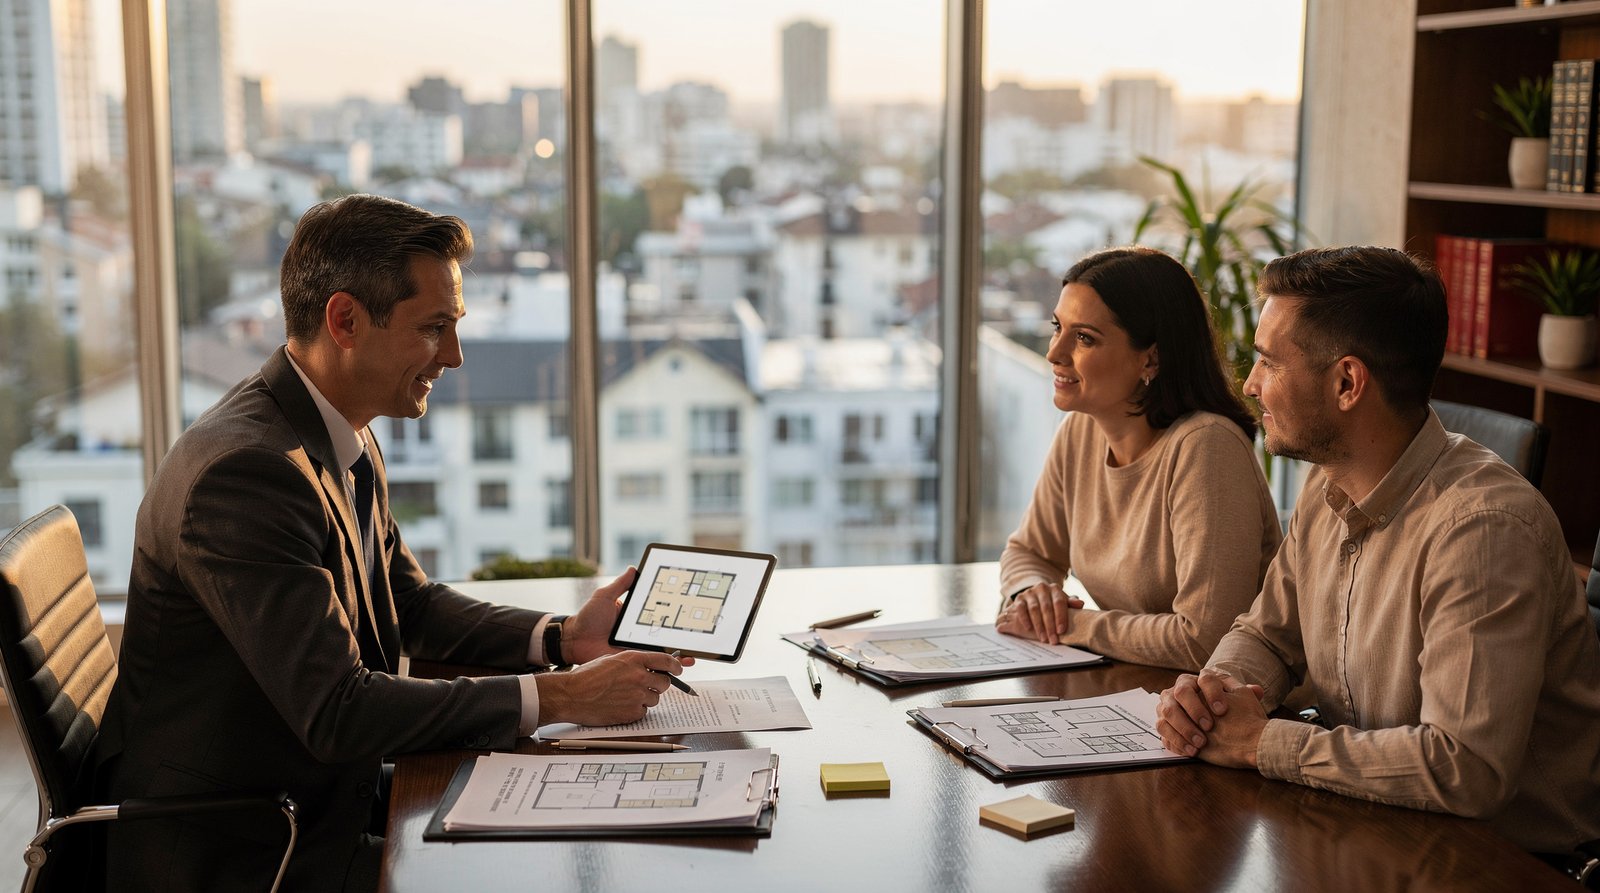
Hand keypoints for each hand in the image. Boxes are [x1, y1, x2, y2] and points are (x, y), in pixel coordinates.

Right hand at [537, 650, 684, 725]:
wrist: (571, 695)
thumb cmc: (587, 676)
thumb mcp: (611, 660)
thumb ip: (633, 662)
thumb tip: (650, 666)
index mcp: (634, 659)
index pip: (666, 660)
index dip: (676, 666)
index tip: (678, 669)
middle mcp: (639, 676)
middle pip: (664, 682)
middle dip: (658, 684)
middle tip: (646, 686)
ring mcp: (637, 695)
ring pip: (655, 699)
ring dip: (645, 698)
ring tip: (625, 696)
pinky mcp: (632, 712)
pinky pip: (644, 712)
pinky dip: (636, 710)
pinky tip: (621, 706)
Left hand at [561, 568, 694, 669]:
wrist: (574, 641)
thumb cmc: (587, 618)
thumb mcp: (604, 597)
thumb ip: (621, 585)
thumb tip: (634, 568)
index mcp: (636, 618)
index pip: (661, 616)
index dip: (676, 616)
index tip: (691, 613)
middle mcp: (640, 634)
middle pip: (666, 636)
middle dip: (683, 639)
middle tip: (697, 638)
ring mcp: (637, 649)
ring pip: (662, 654)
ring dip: (678, 656)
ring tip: (692, 656)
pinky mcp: (632, 662)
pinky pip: (650, 667)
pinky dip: (663, 669)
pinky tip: (674, 669)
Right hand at [995, 582, 1082, 643]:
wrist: (1036, 596)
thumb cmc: (1053, 603)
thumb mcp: (1063, 602)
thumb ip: (1071, 604)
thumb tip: (1080, 604)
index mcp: (1055, 589)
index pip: (1059, 602)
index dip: (1061, 617)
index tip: (1061, 631)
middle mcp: (1042, 588)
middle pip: (1047, 608)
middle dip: (1050, 626)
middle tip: (1053, 640)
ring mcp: (1029, 592)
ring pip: (1034, 609)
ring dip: (1039, 625)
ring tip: (1043, 639)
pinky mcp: (1019, 598)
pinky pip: (1021, 608)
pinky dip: (1025, 619)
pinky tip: (1029, 629)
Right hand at [1156, 668, 1264, 762]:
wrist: (1226, 733)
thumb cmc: (1233, 716)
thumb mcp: (1242, 703)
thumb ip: (1248, 694)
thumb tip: (1256, 691)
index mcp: (1201, 680)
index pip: (1205, 678)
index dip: (1213, 693)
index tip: (1223, 711)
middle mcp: (1181, 689)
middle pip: (1181, 692)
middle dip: (1194, 709)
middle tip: (1209, 727)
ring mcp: (1169, 706)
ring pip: (1168, 711)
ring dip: (1183, 728)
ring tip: (1200, 743)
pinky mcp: (1165, 724)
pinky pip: (1162, 728)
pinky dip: (1175, 740)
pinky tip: (1190, 751)